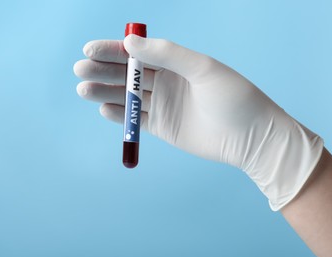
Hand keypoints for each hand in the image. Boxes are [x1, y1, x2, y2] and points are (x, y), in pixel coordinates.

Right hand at [74, 35, 322, 209]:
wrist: (251, 137)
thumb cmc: (234, 98)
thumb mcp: (204, 69)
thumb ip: (168, 54)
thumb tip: (131, 42)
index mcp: (177, 63)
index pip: (139, 53)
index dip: (113, 50)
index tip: (90, 50)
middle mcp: (168, 81)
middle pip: (129, 74)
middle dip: (104, 70)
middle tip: (80, 70)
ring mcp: (165, 105)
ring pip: (129, 96)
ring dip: (105, 92)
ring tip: (84, 89)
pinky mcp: (164, 127)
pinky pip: (136, 119)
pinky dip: (120, 115)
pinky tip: (104, 109)